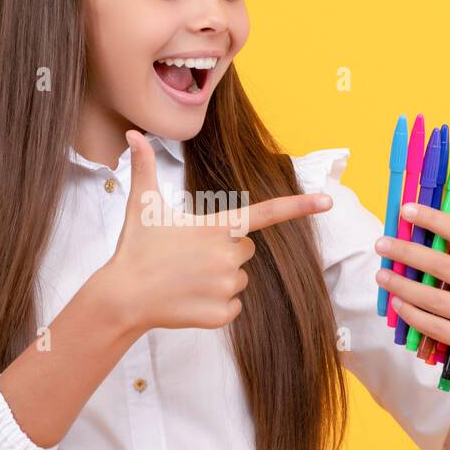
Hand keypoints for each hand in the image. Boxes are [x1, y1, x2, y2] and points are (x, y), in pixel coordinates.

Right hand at [99, 129, 332, 334]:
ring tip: (185, 277)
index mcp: (216, 226)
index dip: (299, 205)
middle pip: (245, 249)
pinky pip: (233, 305)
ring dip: (219, 277)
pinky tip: (189, 298)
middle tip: (191, 253)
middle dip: (225, 249)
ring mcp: (225, 287)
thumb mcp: (141, 204)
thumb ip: (144, 167)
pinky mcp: (221, 314)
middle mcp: (227, 255)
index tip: (327, 200)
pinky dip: (215, 304)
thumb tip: (132, 134)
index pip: (267, 213)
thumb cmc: (135, 248)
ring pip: (238, 278)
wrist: (122, 298)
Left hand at [374, 202, 449, 369]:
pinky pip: (434, 325)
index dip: (433, 219)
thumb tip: (421, 229)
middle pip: (442, 265)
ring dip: (401, 285)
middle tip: (381, 244)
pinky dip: (411, 313)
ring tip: (381, 275)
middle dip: (406, 252)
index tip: (406, 210)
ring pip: (433, 299)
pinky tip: (397, 302)